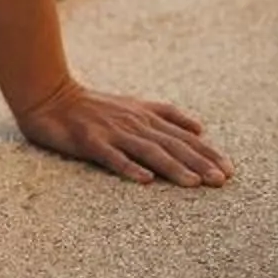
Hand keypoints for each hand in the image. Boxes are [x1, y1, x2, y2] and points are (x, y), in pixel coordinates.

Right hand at [17, 79, 233, 186]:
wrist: (48, 95)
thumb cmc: (92, 104)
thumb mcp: (133, 104)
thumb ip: (165, 115)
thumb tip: (201, 129)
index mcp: (145, 116)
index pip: (183, 136)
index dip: (207, 153)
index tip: (229, 170)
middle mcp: (133, 123)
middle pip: (171, 145)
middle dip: (198, 163)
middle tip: (221, 181)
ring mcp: (111, 132)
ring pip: (148, 151)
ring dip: (172, 167)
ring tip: (193, 183)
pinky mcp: (89, 141)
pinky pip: (112, 156)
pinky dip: (129, 167)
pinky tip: (144, 180)